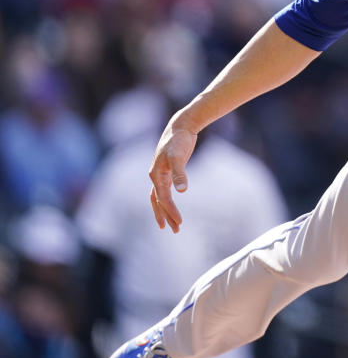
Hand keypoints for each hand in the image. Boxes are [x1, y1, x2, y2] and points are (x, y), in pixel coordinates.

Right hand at [148, 117, 197, 232]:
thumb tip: (181, 191)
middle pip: (158, 202)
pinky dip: (167, 200)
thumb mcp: (179, 156)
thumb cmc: (178, 140)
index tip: (179, 222)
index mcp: (155, 175)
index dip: (170, 211)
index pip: (163, 199)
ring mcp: (160, 174)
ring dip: (165, 211)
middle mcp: (155, 176)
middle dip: (166, 216)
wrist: (180, 127)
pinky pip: (164, 190)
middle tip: (175, 230)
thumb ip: (180, 173)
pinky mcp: (166, 171)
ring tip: (172, 224)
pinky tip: (172, 205)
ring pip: (159, 197)